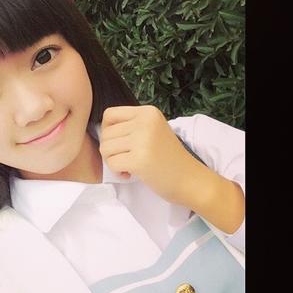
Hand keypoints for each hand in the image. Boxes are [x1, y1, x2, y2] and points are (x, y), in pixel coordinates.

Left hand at [99, 105, 244, 233]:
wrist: (191, 180)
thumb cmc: (169, 158)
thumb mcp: (153, 131)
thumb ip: (131, 126)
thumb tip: (100, 130)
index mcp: (148, 112)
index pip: (109, 114)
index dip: (108, 131)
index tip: (121, 144)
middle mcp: (145, 122)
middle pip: (105, 133)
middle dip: (111, 150)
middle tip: (127, 159)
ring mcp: (142, 140)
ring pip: (105, 148)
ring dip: (113, 161)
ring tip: (129, 165)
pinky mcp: (139, 160)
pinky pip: (111, 163)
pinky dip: (117, 172)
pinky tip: (130, 174)